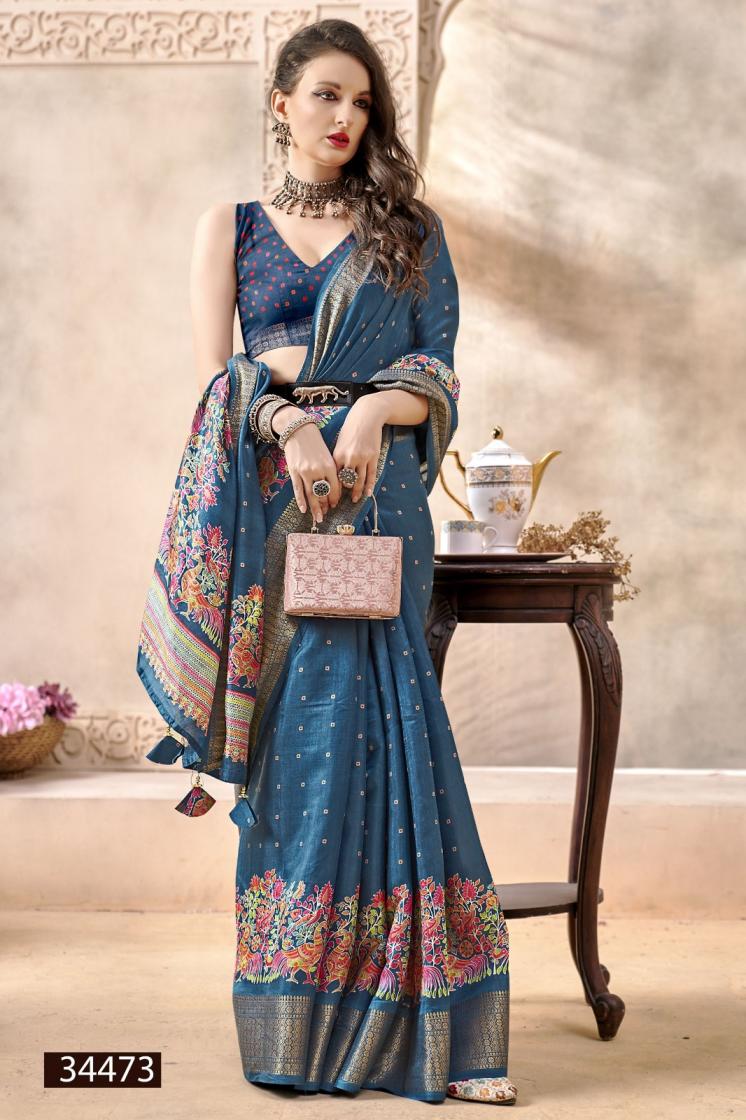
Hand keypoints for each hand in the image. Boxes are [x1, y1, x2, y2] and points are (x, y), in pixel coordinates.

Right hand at [272, 405, 341, 522]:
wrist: (297, 429)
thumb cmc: (314, 441)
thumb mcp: (327, 454)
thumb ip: (330, 470)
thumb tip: (332, 486)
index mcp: (329, 465)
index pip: (334, 487)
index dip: (335, 498)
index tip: (335, 504)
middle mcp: (318, 470)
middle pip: (323, 493)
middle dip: (325, 506)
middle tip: (326, 515)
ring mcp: (305, 472)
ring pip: (311, 494)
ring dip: (315, 507)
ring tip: (318, 518)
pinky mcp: (294, 471)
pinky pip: (298, 490)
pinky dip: (301, 501)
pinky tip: (303, 510)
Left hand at [331, 395, 386, 503]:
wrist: (367, 416)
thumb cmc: (351, 428)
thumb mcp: (339, 442)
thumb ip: (338, 458)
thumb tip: (335, 474)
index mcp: (338, 455)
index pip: (334, 477)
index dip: (331, 488)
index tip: (329, 496)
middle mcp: (349, 458)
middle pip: (346, 481)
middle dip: (343, 493)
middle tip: (339, 502)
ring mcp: (362, 458)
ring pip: (359, 480)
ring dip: (356, 492)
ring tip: (354, 500)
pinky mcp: (373, 457)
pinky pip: (371, 475)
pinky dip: (369, 485)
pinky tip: (367, 493)